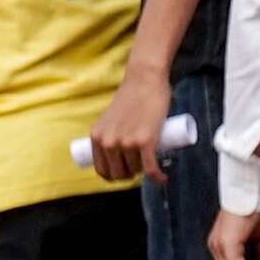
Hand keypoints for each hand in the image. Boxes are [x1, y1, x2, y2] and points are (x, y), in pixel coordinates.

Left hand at [84, 54, 174, 184]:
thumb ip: (109, 133)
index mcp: (97, 138)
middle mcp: (108, 142)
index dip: (115, 176)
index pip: (102, 170)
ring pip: (137, 171)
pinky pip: (150, 168)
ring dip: (146, 173)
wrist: (145, 80)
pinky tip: (162, 179)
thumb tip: (116, 151)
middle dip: (131, 175)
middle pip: (119, 174)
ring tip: (153, 164)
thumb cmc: (131, 97)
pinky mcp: (145, 141)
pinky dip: (157, 177)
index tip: (126, 172)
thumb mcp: (110, 119)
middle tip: (141, 167)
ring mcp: (126, 143)